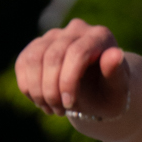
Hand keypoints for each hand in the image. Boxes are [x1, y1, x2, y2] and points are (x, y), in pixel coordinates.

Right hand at [15, 18, 131, 121]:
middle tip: (60, 112)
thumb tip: (115, 54)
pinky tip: (40, 101)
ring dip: (37, 90)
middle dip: (52, 90)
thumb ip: (116, 73)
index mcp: (100, 36)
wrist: (98, 93)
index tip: (69, 105)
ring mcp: (55, 35)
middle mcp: (76, 29)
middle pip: (53, 56)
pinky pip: (23, 62)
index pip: (77, 52)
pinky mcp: (38, 45)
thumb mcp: (117, 90)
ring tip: (50, 108)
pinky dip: (27, 86)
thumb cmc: (110, 93)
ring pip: (33, 59)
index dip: (68, 81)